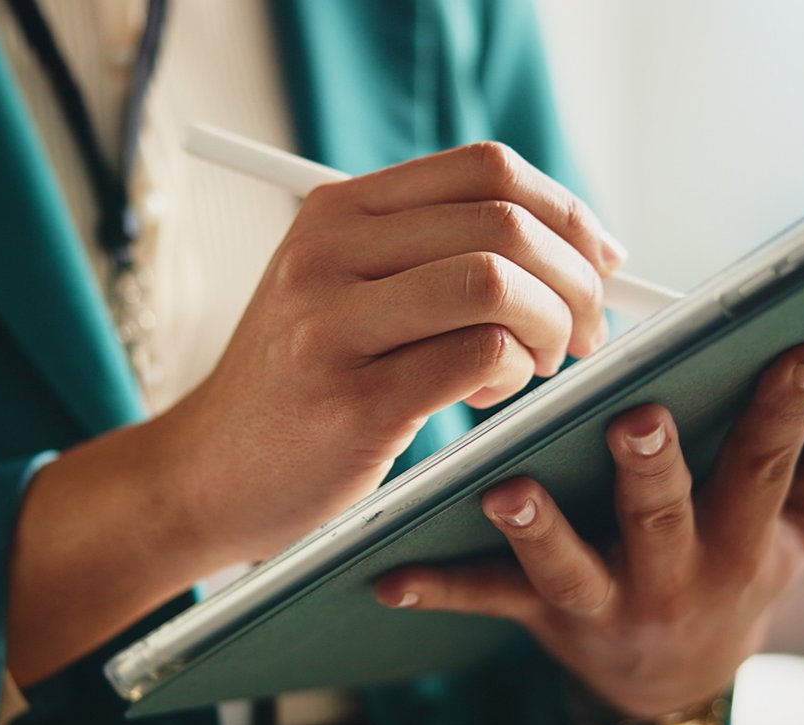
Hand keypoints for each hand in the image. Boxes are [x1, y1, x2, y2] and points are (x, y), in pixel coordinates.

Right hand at [8, 143, 623, 683]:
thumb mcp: (339, 291)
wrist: (205, 476)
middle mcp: (328, 251)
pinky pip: (481, 356)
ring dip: (548, 326)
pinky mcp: (355, 399)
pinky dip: (512, 375)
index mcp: (335, 211)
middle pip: (504, 222)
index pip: (485, 168)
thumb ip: (428, 253)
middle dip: (574, 278)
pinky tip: (485, 398)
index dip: (564, 210)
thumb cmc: (298, 387)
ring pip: (498, 282)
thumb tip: (574, 242)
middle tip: (583, 331)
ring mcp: (334, 324)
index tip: (598, 260)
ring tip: (533, 365)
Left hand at [374, 345, 803, 716]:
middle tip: (634, 416)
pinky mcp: (541, 618)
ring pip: (569, 567)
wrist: (671, 685)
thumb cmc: (734, 576)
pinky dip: (436, 590)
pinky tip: (386, 578)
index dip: (787, 413)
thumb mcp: (795, 536)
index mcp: (743, 544)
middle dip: (651, 470)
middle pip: (664, 519)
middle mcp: (675, 578)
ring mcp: (604, 604)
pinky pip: (485, 603)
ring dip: (537, 530)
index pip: (767, 468)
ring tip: (505, 491)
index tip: (800, 349)